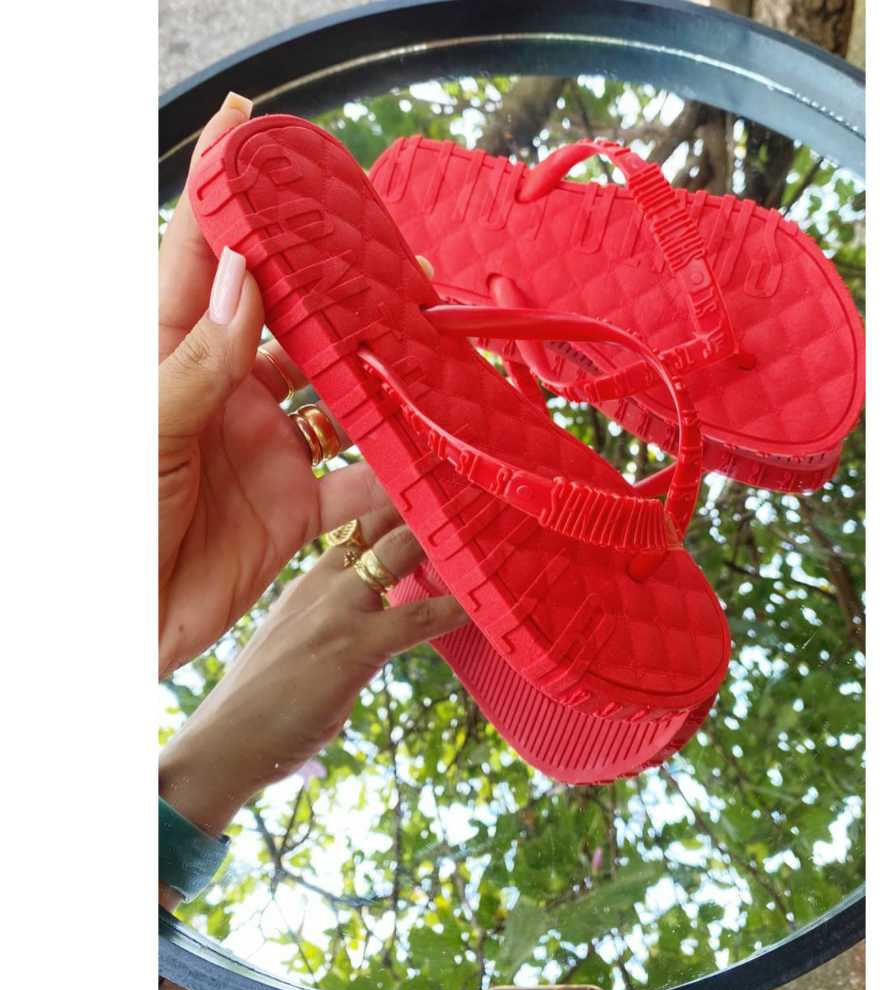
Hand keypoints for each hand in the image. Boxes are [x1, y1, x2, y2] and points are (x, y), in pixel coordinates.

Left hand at [158, 93, 389, 674]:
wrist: (119, 628)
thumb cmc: (106, 524)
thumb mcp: (142, 431)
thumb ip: (198, 359)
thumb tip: (246, 274)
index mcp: (173, 356)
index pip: (198, 255)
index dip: (221, 190)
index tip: (249, 127)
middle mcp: (227, 390)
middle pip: (288, 316)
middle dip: (334, 284)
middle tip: (389, 260)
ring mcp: (266, 446)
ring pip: (335, 391)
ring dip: (379, 371)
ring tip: (427, 343)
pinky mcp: (296, 505)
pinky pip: (355, 479)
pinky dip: (393, 470)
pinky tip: (430, 454)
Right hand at [158, 508, 467, 907]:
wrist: (225, 743)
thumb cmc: (264, 699)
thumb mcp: (298, 640)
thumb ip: (336, 617)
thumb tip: (380, 614)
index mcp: (310, 578)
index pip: (361, 523)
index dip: (401, 503)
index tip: (438, 486)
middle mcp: (324, 581)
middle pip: (383, 522)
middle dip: (428, 502)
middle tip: (474, 490)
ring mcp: (337, 610)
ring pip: (400, 553)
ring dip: (446, 540)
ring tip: (490, 526)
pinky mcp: (352, 647)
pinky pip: (417, 618)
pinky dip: (454, 608)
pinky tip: (481, 607)